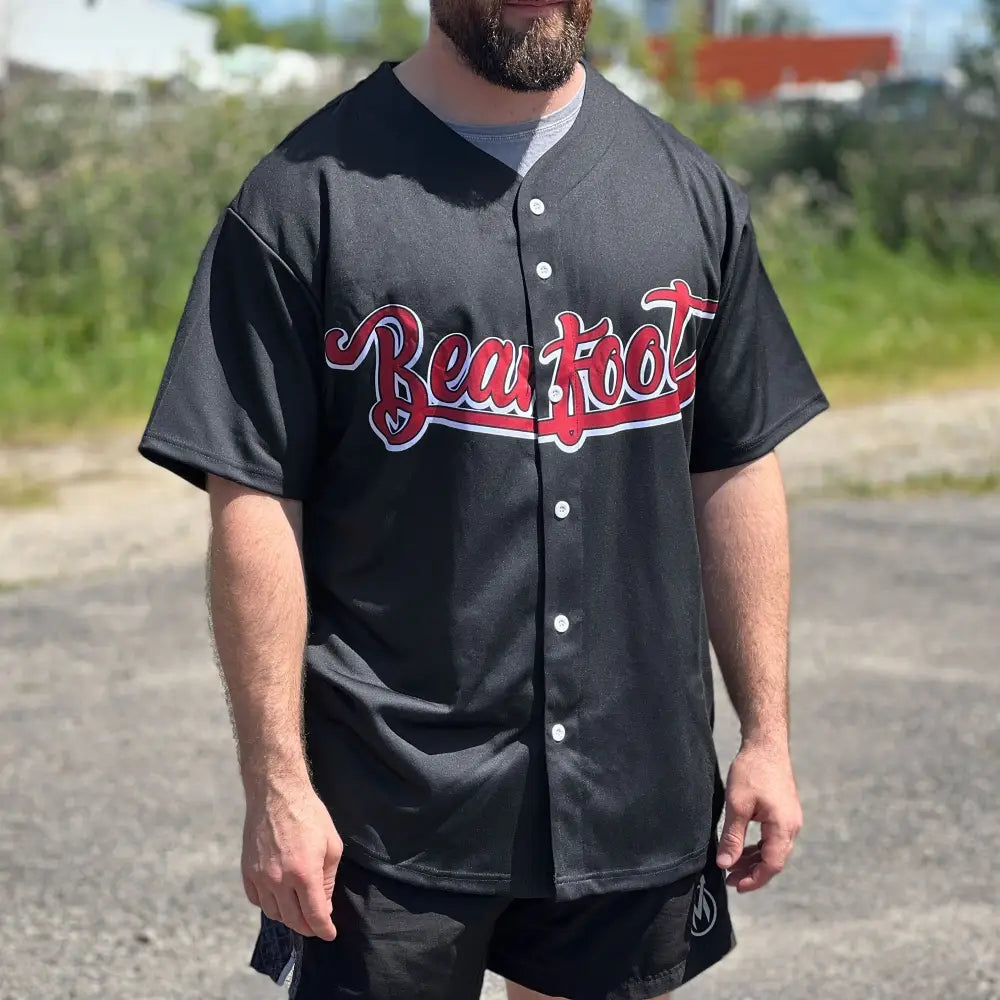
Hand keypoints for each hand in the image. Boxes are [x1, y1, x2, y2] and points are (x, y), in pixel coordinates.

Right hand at [242, 779, 342, 939]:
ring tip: (299, 913)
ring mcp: (260, 877)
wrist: (276, 794)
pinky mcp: (247, 871)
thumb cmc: (309, 815)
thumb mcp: (331, 844)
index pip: (314, 914)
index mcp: (304, 873)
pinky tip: (278, 900)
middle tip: (316, 926)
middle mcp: (279, 880)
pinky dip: (269, 905)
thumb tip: (324, 904)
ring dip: (288, 918)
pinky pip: (257, 900)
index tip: (329, 934)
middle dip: (307, 927)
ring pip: (273, 913)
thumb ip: (328, 879)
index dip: (324, 929)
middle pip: (293, 919)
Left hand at [716, 738, 802, 892]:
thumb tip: (724, 864)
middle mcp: (792, 826)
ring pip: (773, 850)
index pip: (772, 865)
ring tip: (732, 865)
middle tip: (728, 878)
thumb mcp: (737, 805)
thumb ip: (733, 837)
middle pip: (774, 860)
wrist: (766, 744)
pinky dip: (758, 847)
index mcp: (783, 827)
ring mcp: (790, 819)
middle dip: (752, 872)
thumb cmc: (752, 771)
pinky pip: (773, 838)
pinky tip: (743, 848)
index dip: (754, 880)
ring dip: (754, 860)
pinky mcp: (784, 812)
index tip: (735, 885)